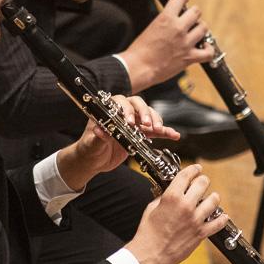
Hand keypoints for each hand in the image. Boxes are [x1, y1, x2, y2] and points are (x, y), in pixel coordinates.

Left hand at [56, 95, 179, 190]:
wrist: (94, 161)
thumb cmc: (89, 149)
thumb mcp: (91, 144)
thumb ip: (96, 137)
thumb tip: (99, 130)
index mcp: (108, 111)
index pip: (119, 102)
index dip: (126, 109)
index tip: (130, 122)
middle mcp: (122, 114)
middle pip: (137, 105)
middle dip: (144, 113)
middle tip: (147, 124)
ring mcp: (133, 123)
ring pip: (148, 115)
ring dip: (156, 120)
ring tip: (160, 130)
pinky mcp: (140, 134)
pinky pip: (154, 131)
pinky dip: (165, 132)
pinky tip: (174, 135)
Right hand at [121, 0, 213, 92]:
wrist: (139, 67)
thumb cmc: (140, 50)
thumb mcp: (151, 27)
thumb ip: (165, 21)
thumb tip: (173, 19)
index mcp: (166, 18)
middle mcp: (178, 28)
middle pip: (196, 12)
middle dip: (193, 13)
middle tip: (191, 17)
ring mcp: (186, 43)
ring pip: (203, 28)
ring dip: (200, 28)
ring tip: (196, 30)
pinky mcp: (189, 57)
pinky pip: (208, 52)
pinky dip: (209, 49)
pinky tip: (205, 47)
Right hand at [126, 163, 227, 263]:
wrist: (150, 254)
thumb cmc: (148, 232)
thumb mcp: (152, 208)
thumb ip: (164, 197)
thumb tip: (172, 191)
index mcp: (171, 197)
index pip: (186, 175)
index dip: (193, 169)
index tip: (196, 168)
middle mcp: (185, 206)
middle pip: (202, 183)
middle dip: (203, 180)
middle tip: (202, 182)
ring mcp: (195, 220)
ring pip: (213, 200)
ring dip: (212, 197)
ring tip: (211, 198)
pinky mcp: (201, 233)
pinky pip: (218, 223)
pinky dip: (221, 218)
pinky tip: (221, 215)